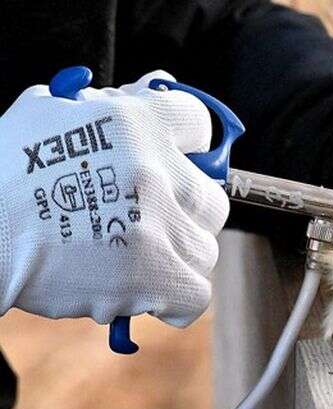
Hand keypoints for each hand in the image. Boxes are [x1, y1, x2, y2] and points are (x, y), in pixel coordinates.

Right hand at [0, 70, 228, 325]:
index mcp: (134, 123)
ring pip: (203, 248)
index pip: (197, 122)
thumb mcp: (48, 114)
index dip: (188, 144)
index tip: (180, 158)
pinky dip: (176, 297)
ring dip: (179, 255)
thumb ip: (104, 104)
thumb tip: (150, 86)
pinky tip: (149, 290)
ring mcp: (155, 226)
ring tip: (142, 256)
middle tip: (156, 218)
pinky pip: (195, 292)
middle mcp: (153, 171)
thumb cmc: (6, 172)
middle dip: (186, 210)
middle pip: (211, 198)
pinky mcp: (150, 276)